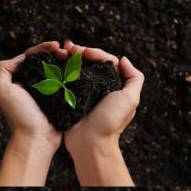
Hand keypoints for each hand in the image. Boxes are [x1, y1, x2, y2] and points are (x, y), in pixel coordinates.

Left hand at [0, 42, 69, 185]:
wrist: (37, 138)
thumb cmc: (19, 115)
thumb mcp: (2, 89)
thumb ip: (4, 69)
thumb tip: (20, 57)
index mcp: (20, 78)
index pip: (32, 56)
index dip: (43, 48)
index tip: (56, 46)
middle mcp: (34, 83)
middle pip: (46, 61)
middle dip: (56, 52)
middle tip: (67, 50)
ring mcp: (48, 91)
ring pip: (57, 70)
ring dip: (66, 61)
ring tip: (74, 56)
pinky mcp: (61, 99)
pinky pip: (66, 82)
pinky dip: (72, 74)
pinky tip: (78, 69)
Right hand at [62, 41, 143, 161]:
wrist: (90, 142)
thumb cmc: (110, 122)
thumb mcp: (130, 100)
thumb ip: (134, 78)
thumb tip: (124, 59)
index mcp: (114, 85)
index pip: (106, 61)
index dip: (96, 52)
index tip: (85, 52)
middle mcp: (99, 87)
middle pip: (90, 62)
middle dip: (80, 52)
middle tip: (69, 48)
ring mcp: (83, 92)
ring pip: (77, 68)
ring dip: (69, 58)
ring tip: (61, 52)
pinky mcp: (69, 98)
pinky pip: (65, 79)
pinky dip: (61, 70)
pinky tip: (55, 63)